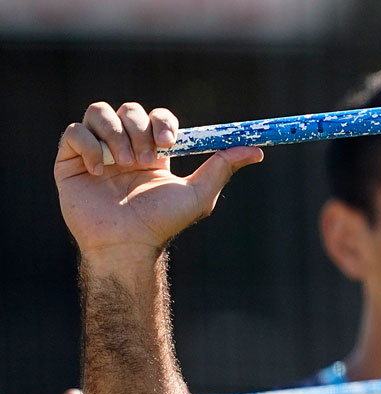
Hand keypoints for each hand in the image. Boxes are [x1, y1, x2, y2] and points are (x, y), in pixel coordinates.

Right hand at [53, 102, 261, 268]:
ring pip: (99, 112)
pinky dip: (89, 145)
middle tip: (145, 162)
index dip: (163, 121)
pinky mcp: (70, 160)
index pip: (157, 117)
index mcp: (152, 152)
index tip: (170, 142)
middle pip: (129, 109)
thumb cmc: (162, 222)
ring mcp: (96, 152)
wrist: (127, 244)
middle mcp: (124, 147)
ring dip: (116, 135)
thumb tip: (257, 149)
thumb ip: (223, 167)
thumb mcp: (198, 193)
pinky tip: (100, 172)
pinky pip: (74, 132)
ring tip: (124, 166)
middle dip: (139, 131)